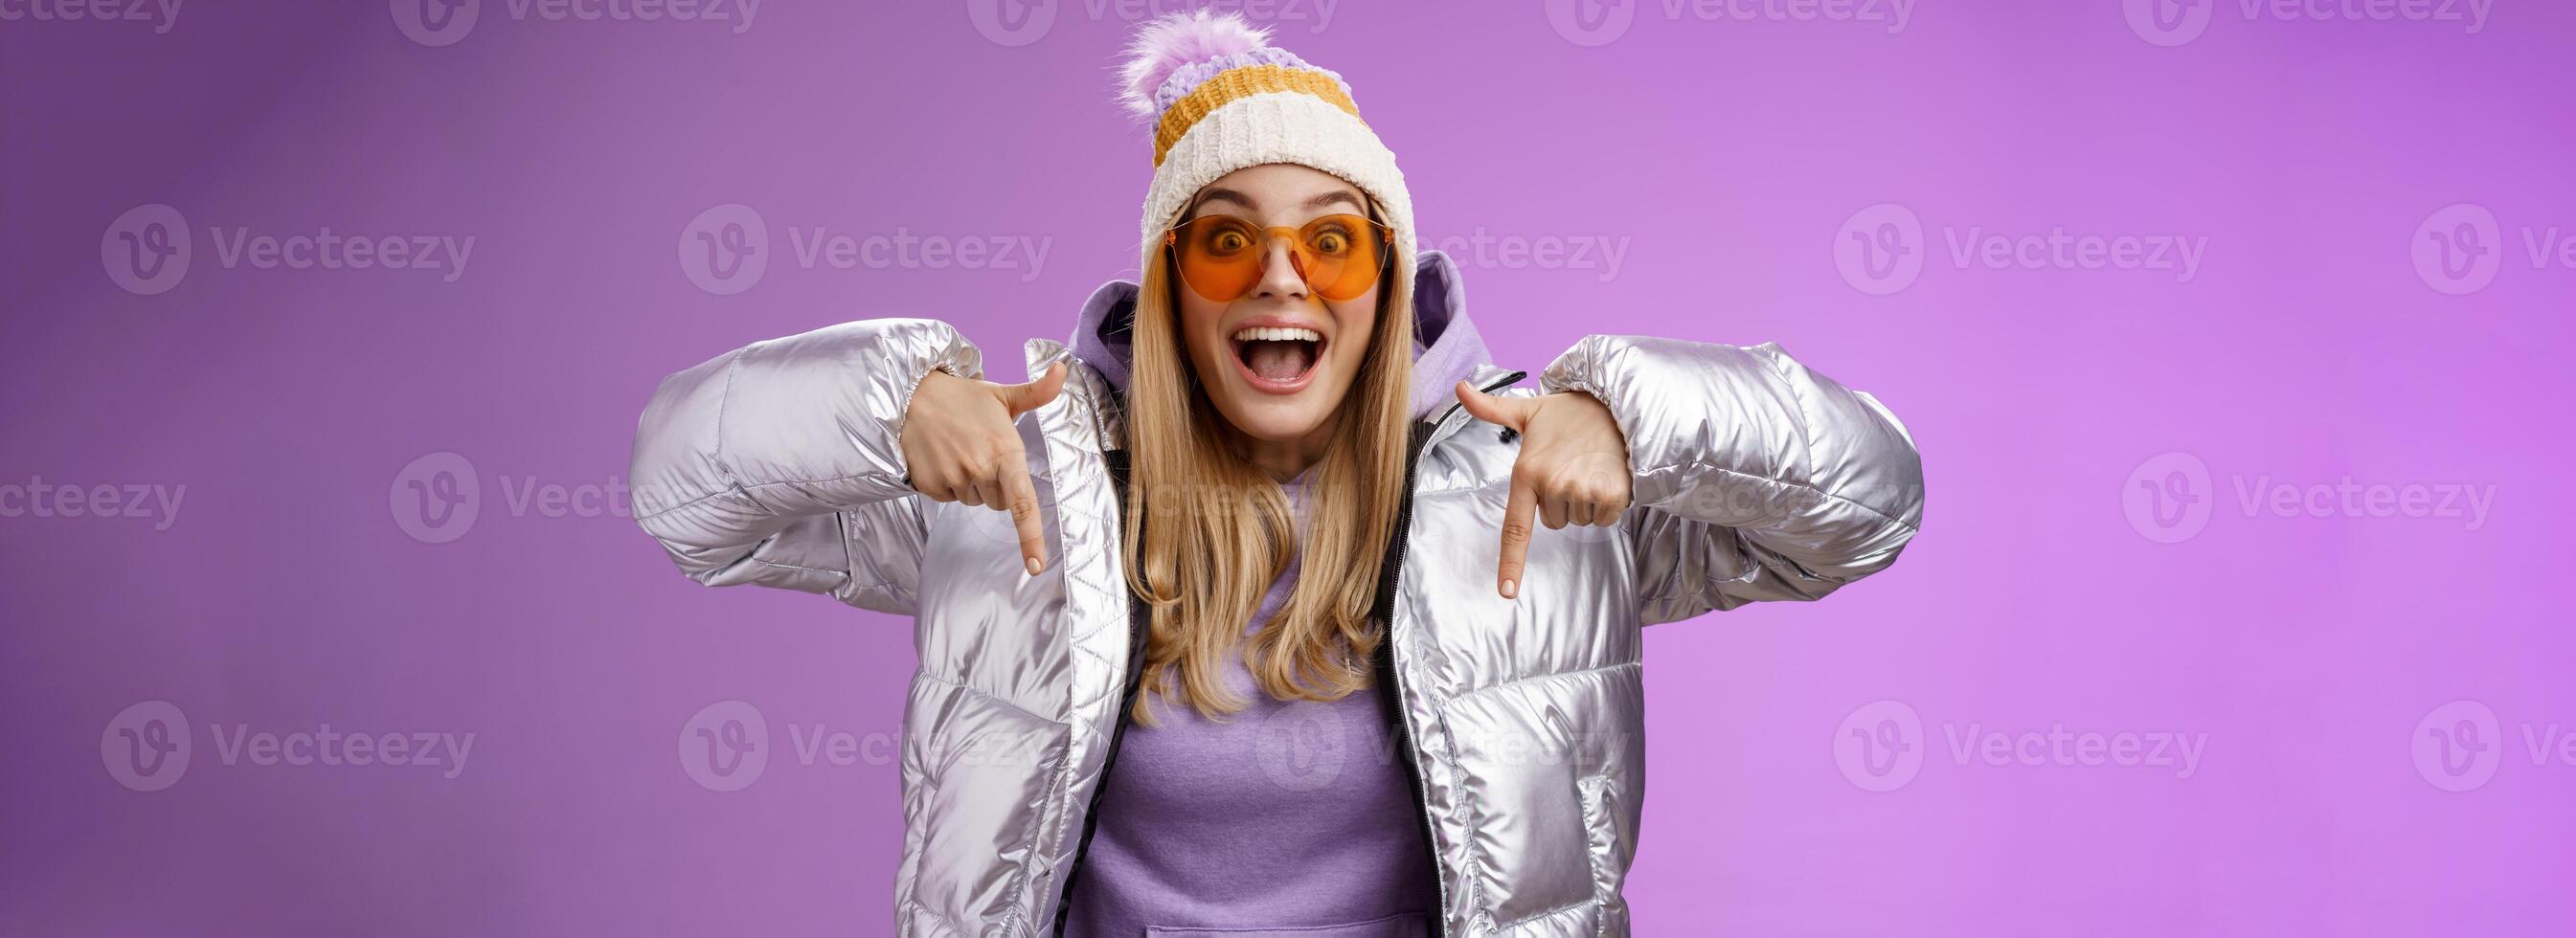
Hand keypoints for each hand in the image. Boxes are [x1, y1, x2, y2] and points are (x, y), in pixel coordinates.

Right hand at [900, 361, 1065, 574]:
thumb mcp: (1002, 395)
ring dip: (970, 482)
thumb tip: (1062, 369)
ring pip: (974, 501)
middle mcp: (979, 469)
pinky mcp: (929, 485)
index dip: (1030, 536)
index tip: (1036, 564)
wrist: (912, 396)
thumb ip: (1038, 392)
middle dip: (995, 484)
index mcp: (1005, 452)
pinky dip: (947, 483)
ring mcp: (953, 479)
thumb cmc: (964, 399)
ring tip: (959, 449)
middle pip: (1000, 503)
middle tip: (980, 451)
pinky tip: (942, 457)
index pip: (1022, 502)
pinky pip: (949, 498)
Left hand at [1455, 381, 1631, 598]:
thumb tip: (1458, 386)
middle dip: (1562, 501)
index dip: (1511, 562)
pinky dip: (1607, 504)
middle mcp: (1551, 484)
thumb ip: (1491, 409)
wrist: (1617, 405)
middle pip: (1553, 521)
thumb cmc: (1569, 414)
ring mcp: (1580, 490)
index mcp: (1526, 472)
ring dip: (1585, 501)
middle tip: (1572, 468)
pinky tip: (1607, 476)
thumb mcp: (1528, 411)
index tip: (1506, 592)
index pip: (1515, 527)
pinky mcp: (1609, 495)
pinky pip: (1602, 519)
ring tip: (1590, 468)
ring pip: (1578, 520)